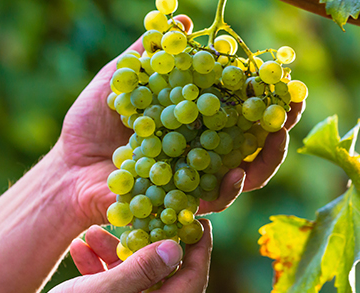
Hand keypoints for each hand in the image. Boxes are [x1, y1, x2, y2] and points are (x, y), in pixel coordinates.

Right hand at [32, 220, 212, 292]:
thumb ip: (140, 270)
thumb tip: (176, 247)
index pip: (191, 280)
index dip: (200, 250)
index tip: (197, 220)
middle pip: (159, 273)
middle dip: (143, 242)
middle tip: (139, 216)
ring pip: (131, 276)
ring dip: (114, 252)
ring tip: (91, 232)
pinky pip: (111, 285)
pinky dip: (97, 266)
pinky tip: (78, 248)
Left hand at [54, 15, 305, 226]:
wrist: (67, 166)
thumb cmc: (91, 122)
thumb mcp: (118, 81)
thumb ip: (148, 55)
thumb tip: (181, 21)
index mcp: (190, 118)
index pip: (236, 105)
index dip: (262, 93)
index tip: (283, 79)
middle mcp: (199, 149)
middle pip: (251, 141)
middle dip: (277, 126)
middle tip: (292, 109)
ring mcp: (193, 179)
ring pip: (244, 174)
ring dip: (266, 157)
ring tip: (274, 138)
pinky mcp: (181, 204)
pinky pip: (213, 201)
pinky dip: (229, 188)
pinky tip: (236, 174)